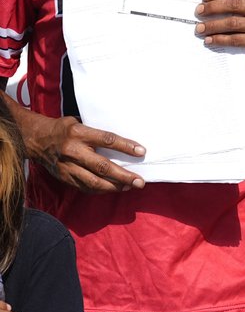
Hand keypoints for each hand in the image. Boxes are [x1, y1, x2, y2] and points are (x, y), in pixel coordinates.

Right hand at [17, 108, 144, 192]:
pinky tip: (113, 188)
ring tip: (129, 187)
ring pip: (93, 181)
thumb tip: (122, 140)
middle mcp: (73, 151)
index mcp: (79, 133)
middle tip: (139, 181)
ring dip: (114, 186)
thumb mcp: (79, 122)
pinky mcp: (63, 177)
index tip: (141, 151)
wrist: (36, 139)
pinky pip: (84, 187)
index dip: (125, 146)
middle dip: (123, 175)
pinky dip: (100, 189)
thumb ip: (97, 132)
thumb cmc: (63, 129)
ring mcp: (67, 167)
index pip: (107, 140)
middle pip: (102, 166)